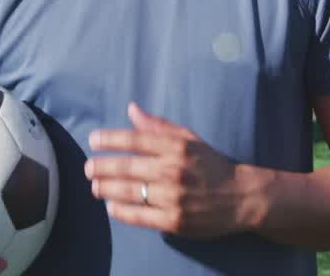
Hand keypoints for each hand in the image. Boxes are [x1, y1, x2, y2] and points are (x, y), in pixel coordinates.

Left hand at [85, 103, 261, 239]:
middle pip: (127, 167)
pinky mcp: (174, 220)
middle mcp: (173, 170)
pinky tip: (111, 206)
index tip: (93, 140)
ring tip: (95, 186)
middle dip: (101, 166)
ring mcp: (173, 197)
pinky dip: (121, 211)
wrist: (241, 197)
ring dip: (106, 188)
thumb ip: (158, 126)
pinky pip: (139, 215)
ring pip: (129, 192)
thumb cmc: (210, 164)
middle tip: (88, 167)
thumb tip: (131, 109)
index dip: (110, 139)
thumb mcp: (188, 139)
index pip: (135, 140)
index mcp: (177, 147)